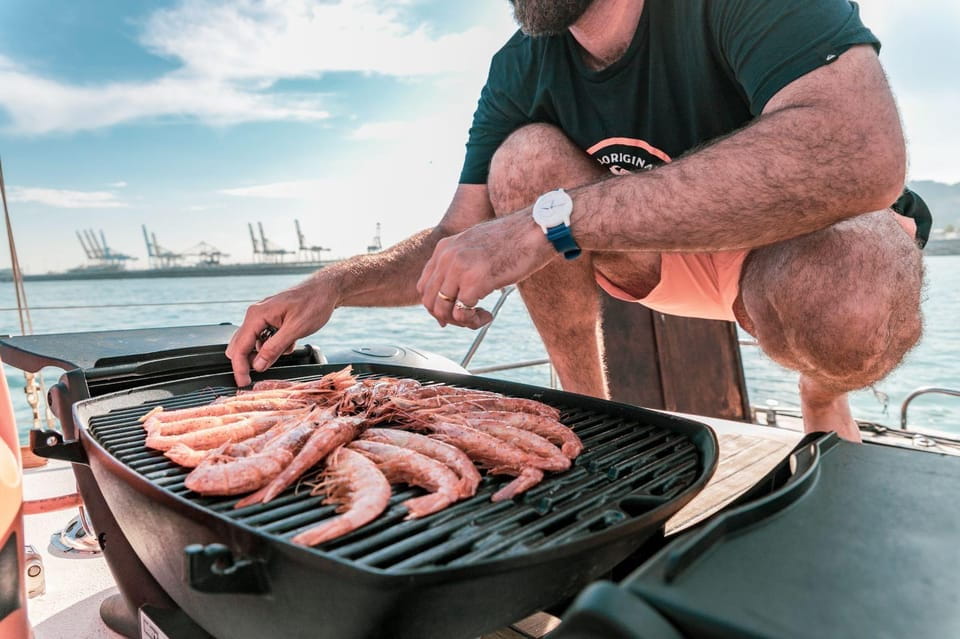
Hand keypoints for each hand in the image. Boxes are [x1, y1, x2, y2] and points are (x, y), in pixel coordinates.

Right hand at [226, 277, 337, 385]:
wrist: (326, 290)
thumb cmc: (314, 302)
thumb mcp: (295, 329)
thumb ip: (274, 348)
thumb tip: (258, 365)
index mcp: (257, 315)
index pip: (240, 347)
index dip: (240, 368)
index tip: (244, 383)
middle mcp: (256, 315)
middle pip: (241, 346)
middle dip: (250, 361)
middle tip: (262, 372)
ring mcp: (263, 317)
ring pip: (255, 343)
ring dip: (267, 352)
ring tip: (288, 346)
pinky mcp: (271, 320)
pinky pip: (266, 339)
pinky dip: (276, 346)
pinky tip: (291, 340)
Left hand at [417, 210, 553, 326]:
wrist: (535, 229)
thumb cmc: (514, 239)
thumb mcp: (476, 246)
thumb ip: (461, 263)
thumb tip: (458, 292)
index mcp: (445, 248)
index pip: (424, 285)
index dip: (436, 305)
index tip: (452, 313)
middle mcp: (447, 257)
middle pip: (430, 301)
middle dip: (447, 317)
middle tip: (467, 319)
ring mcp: (459, 269)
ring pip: (442, 311)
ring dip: (460, 322)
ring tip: (479, 318)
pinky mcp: (475, 281)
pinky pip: (462, 314)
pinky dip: (474, 322)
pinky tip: (489, 315)